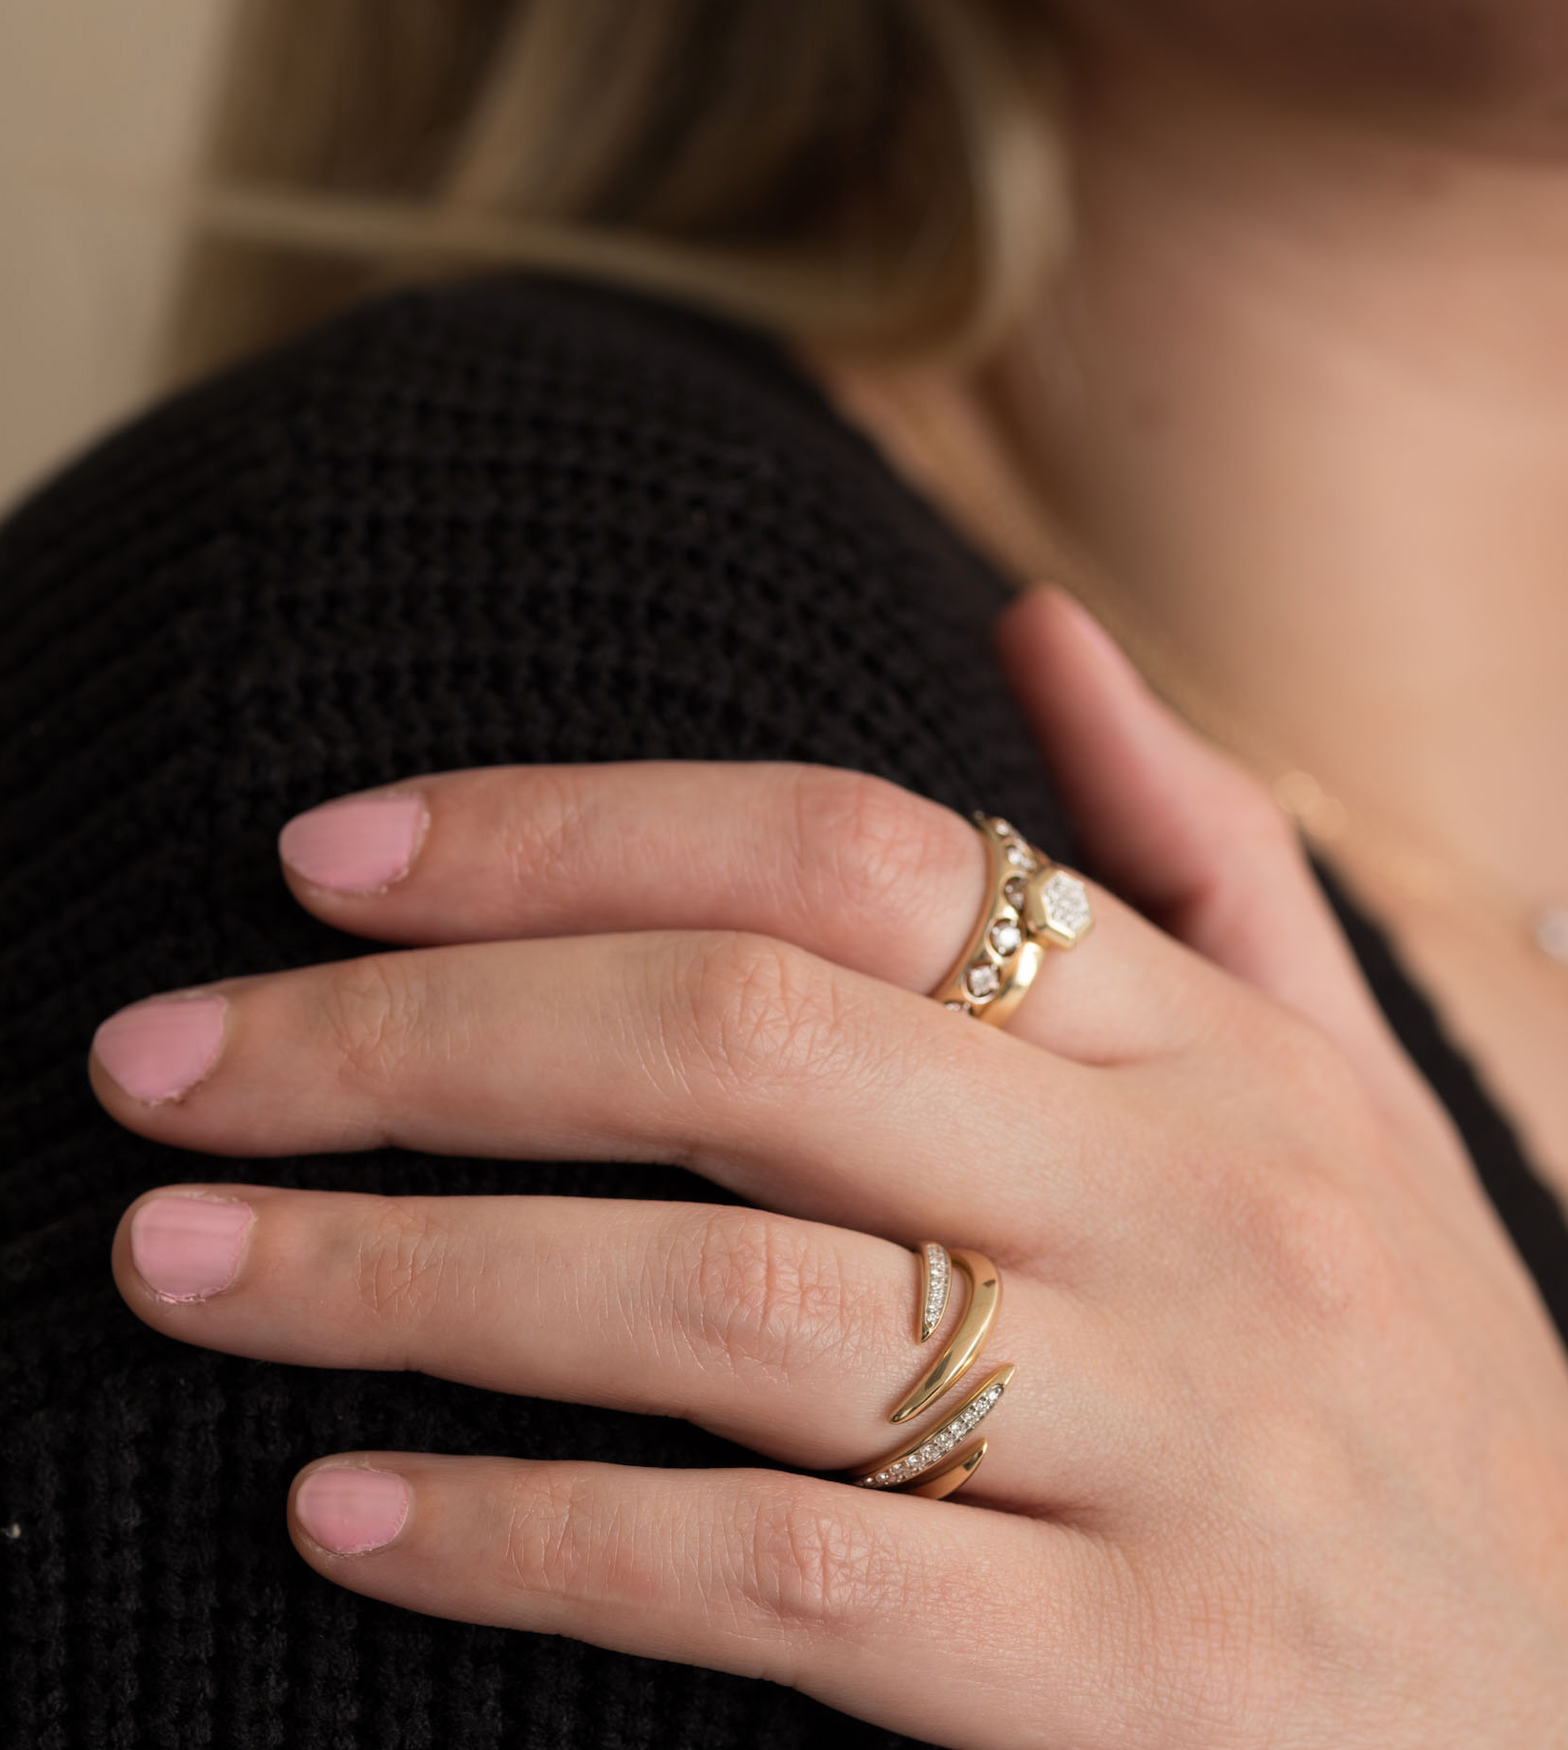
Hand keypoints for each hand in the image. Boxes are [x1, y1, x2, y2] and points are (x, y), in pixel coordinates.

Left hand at [90, 587, 1567, 1747]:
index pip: (845, 852)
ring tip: (183, 1263)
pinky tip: (349, 1509)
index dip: (564, 832)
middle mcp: (1187, 1207)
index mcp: (1210, 1045)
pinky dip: (536, 1539)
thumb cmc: (1418, 1364)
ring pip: (722, 1307)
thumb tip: (1035, 619)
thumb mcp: (1343, 1078)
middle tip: (163, 1062)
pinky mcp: (1128, 1684)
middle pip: (736, 1044)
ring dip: (407, 1277)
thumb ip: (1191, 845)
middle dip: (410, 1040)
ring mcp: (1167, 1443)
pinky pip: (774, 1584)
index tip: (326, 860)